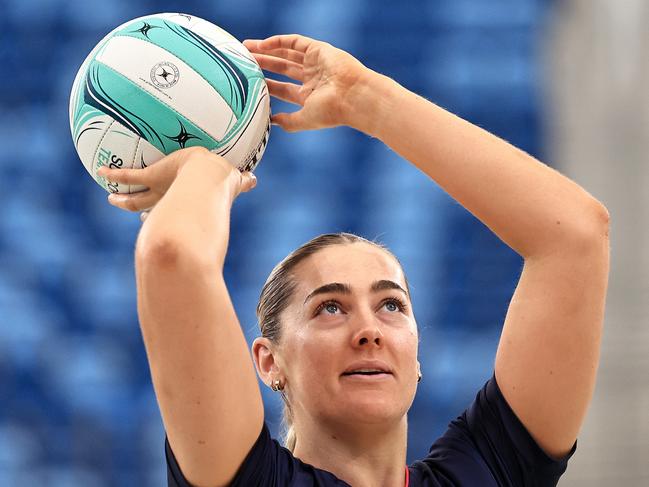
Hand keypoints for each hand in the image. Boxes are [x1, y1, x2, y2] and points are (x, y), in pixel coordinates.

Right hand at [97, 147, 256, 213]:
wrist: (207, 176)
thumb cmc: (222, 180)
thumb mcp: (235, 180)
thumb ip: (245, 181)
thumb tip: (258, 179)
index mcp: (188, 201)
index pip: (177, 209)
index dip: (171, 215)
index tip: (165, 221)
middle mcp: (173, 201)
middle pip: (154, 208)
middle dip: (147, 211)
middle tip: (140, 216)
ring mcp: (161, 190)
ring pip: (138, 197)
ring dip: (125, 197)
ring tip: (111, 198)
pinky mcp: (153, 179)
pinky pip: (130, 176)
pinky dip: (116, 175)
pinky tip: (101, 172)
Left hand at [243, 34, 370, 131]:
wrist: (354, 97)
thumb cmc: (332, 112)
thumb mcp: (305, 119)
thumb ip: (288, 121)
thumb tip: (270, 122)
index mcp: (310, 96)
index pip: (283, 89)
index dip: (266, 85)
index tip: (248, 82)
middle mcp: (313, 78)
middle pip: (282, 68)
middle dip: (263, 64)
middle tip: (243, 61)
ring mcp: (316, 63)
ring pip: (286, 54)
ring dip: (267, 50)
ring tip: (247, 48)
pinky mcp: (319, 50)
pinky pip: (295, 42)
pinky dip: (278, 42)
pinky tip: (262, 45)